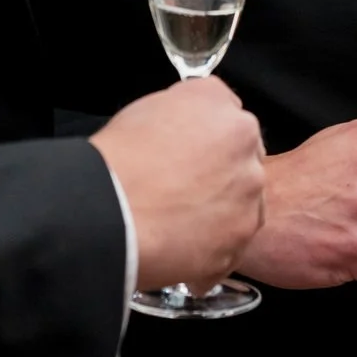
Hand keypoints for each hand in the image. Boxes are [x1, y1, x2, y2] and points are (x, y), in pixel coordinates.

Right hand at [90, 77, 264, 290]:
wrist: (108, 210)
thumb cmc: (121, 158)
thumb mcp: (154, 104)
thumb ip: (190, 108)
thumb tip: (195, 123)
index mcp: (226, 112)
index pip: (233, 124)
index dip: (211, 144)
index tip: (194, 157)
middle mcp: (247, 151)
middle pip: (244, 165)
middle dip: (222, 178)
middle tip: (184, 192)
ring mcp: (248, 200)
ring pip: (244, 208)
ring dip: (220, 216)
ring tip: (177, 225)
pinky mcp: (238, 242)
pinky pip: (230, 249)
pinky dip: (209, 252)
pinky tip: (177, 248)